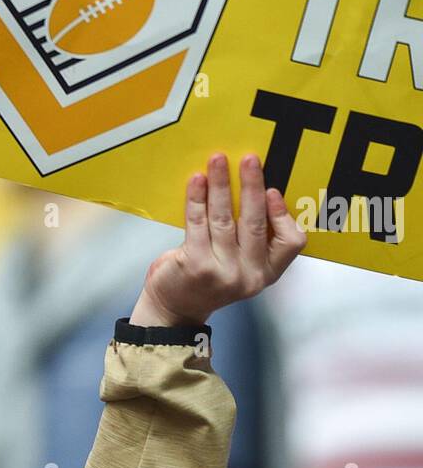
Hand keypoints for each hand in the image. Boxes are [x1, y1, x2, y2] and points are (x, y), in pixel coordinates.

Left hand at [131, 153, 305, 327]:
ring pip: (224, 219)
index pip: (292, 242)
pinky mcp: (196, 265)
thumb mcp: (241, 266)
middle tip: (250, 159)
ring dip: (221, 185)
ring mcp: (222, 272)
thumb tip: (254, 189)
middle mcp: (248, 275)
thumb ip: (252, 239)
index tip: (273, 190)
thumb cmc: (208, 278)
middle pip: (255, 223)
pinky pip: (198, 223)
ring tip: (218, 160)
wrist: (175, 308)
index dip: (283, 215)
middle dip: (252, 186)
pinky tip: (197, 181)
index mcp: (266, 272)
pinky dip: (197, 198)